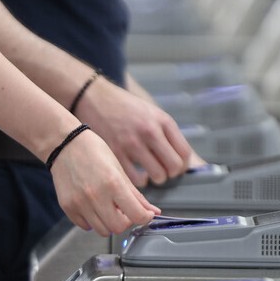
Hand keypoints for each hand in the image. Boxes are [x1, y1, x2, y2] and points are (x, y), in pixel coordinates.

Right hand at [49, 128, 160, 235]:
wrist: (64, 144)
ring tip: (108, 207)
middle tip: (125, 211)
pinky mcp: (67, 207)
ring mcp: (80, 203)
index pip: (136, 215)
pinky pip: (85, 226)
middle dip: (126, 222)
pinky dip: (93, 221)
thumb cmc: (93, 152)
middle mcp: (96, 196)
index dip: (145, 217)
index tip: (146, 214)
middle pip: (118, 228)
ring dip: (109, 223)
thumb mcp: (119, 170)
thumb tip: (152, 211)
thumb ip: (136, 195)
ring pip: (102, 231)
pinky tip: (93, 207)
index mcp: (113, 183)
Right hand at [76, 77, 191, 186]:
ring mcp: (132, 143)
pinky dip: (140, 181)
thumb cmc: (126, 108)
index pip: (184, 153)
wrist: (94, 99)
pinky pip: (137, 179)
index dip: (183, 165)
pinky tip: (137, 174)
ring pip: (158, 175)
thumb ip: (167, 133)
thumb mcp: (152, 112)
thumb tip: (185, 160)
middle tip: (164, 170)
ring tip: (150, 172)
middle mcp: (150, 131)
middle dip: (171, 173)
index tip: (177, 166)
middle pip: (174, 166)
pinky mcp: (116, 153)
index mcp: (162, 120)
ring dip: (156, 178)